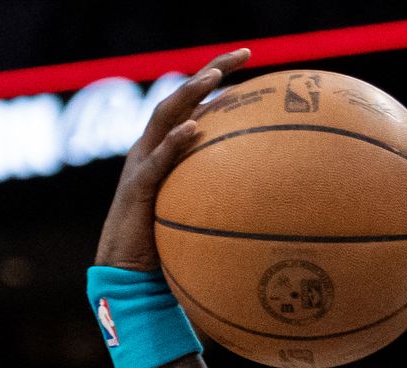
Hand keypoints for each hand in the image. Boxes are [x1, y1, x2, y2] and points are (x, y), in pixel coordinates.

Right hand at [94, 48, 250, 270]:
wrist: (130, 275)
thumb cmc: (169, 248)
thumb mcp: (203, 217)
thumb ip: (227, 200)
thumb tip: (275, 204)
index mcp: (168, 151)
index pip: (195, 105)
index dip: (220, 81)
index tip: (253, 60)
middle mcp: (152, 149)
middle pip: (181, 98)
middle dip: (212, 71)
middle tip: (246, 53)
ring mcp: (142, 165)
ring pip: (165, 118)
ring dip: (190, 94)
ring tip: (215, 77)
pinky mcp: (137, 188)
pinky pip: (157, 161)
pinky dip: (174, 143)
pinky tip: (194, 129)